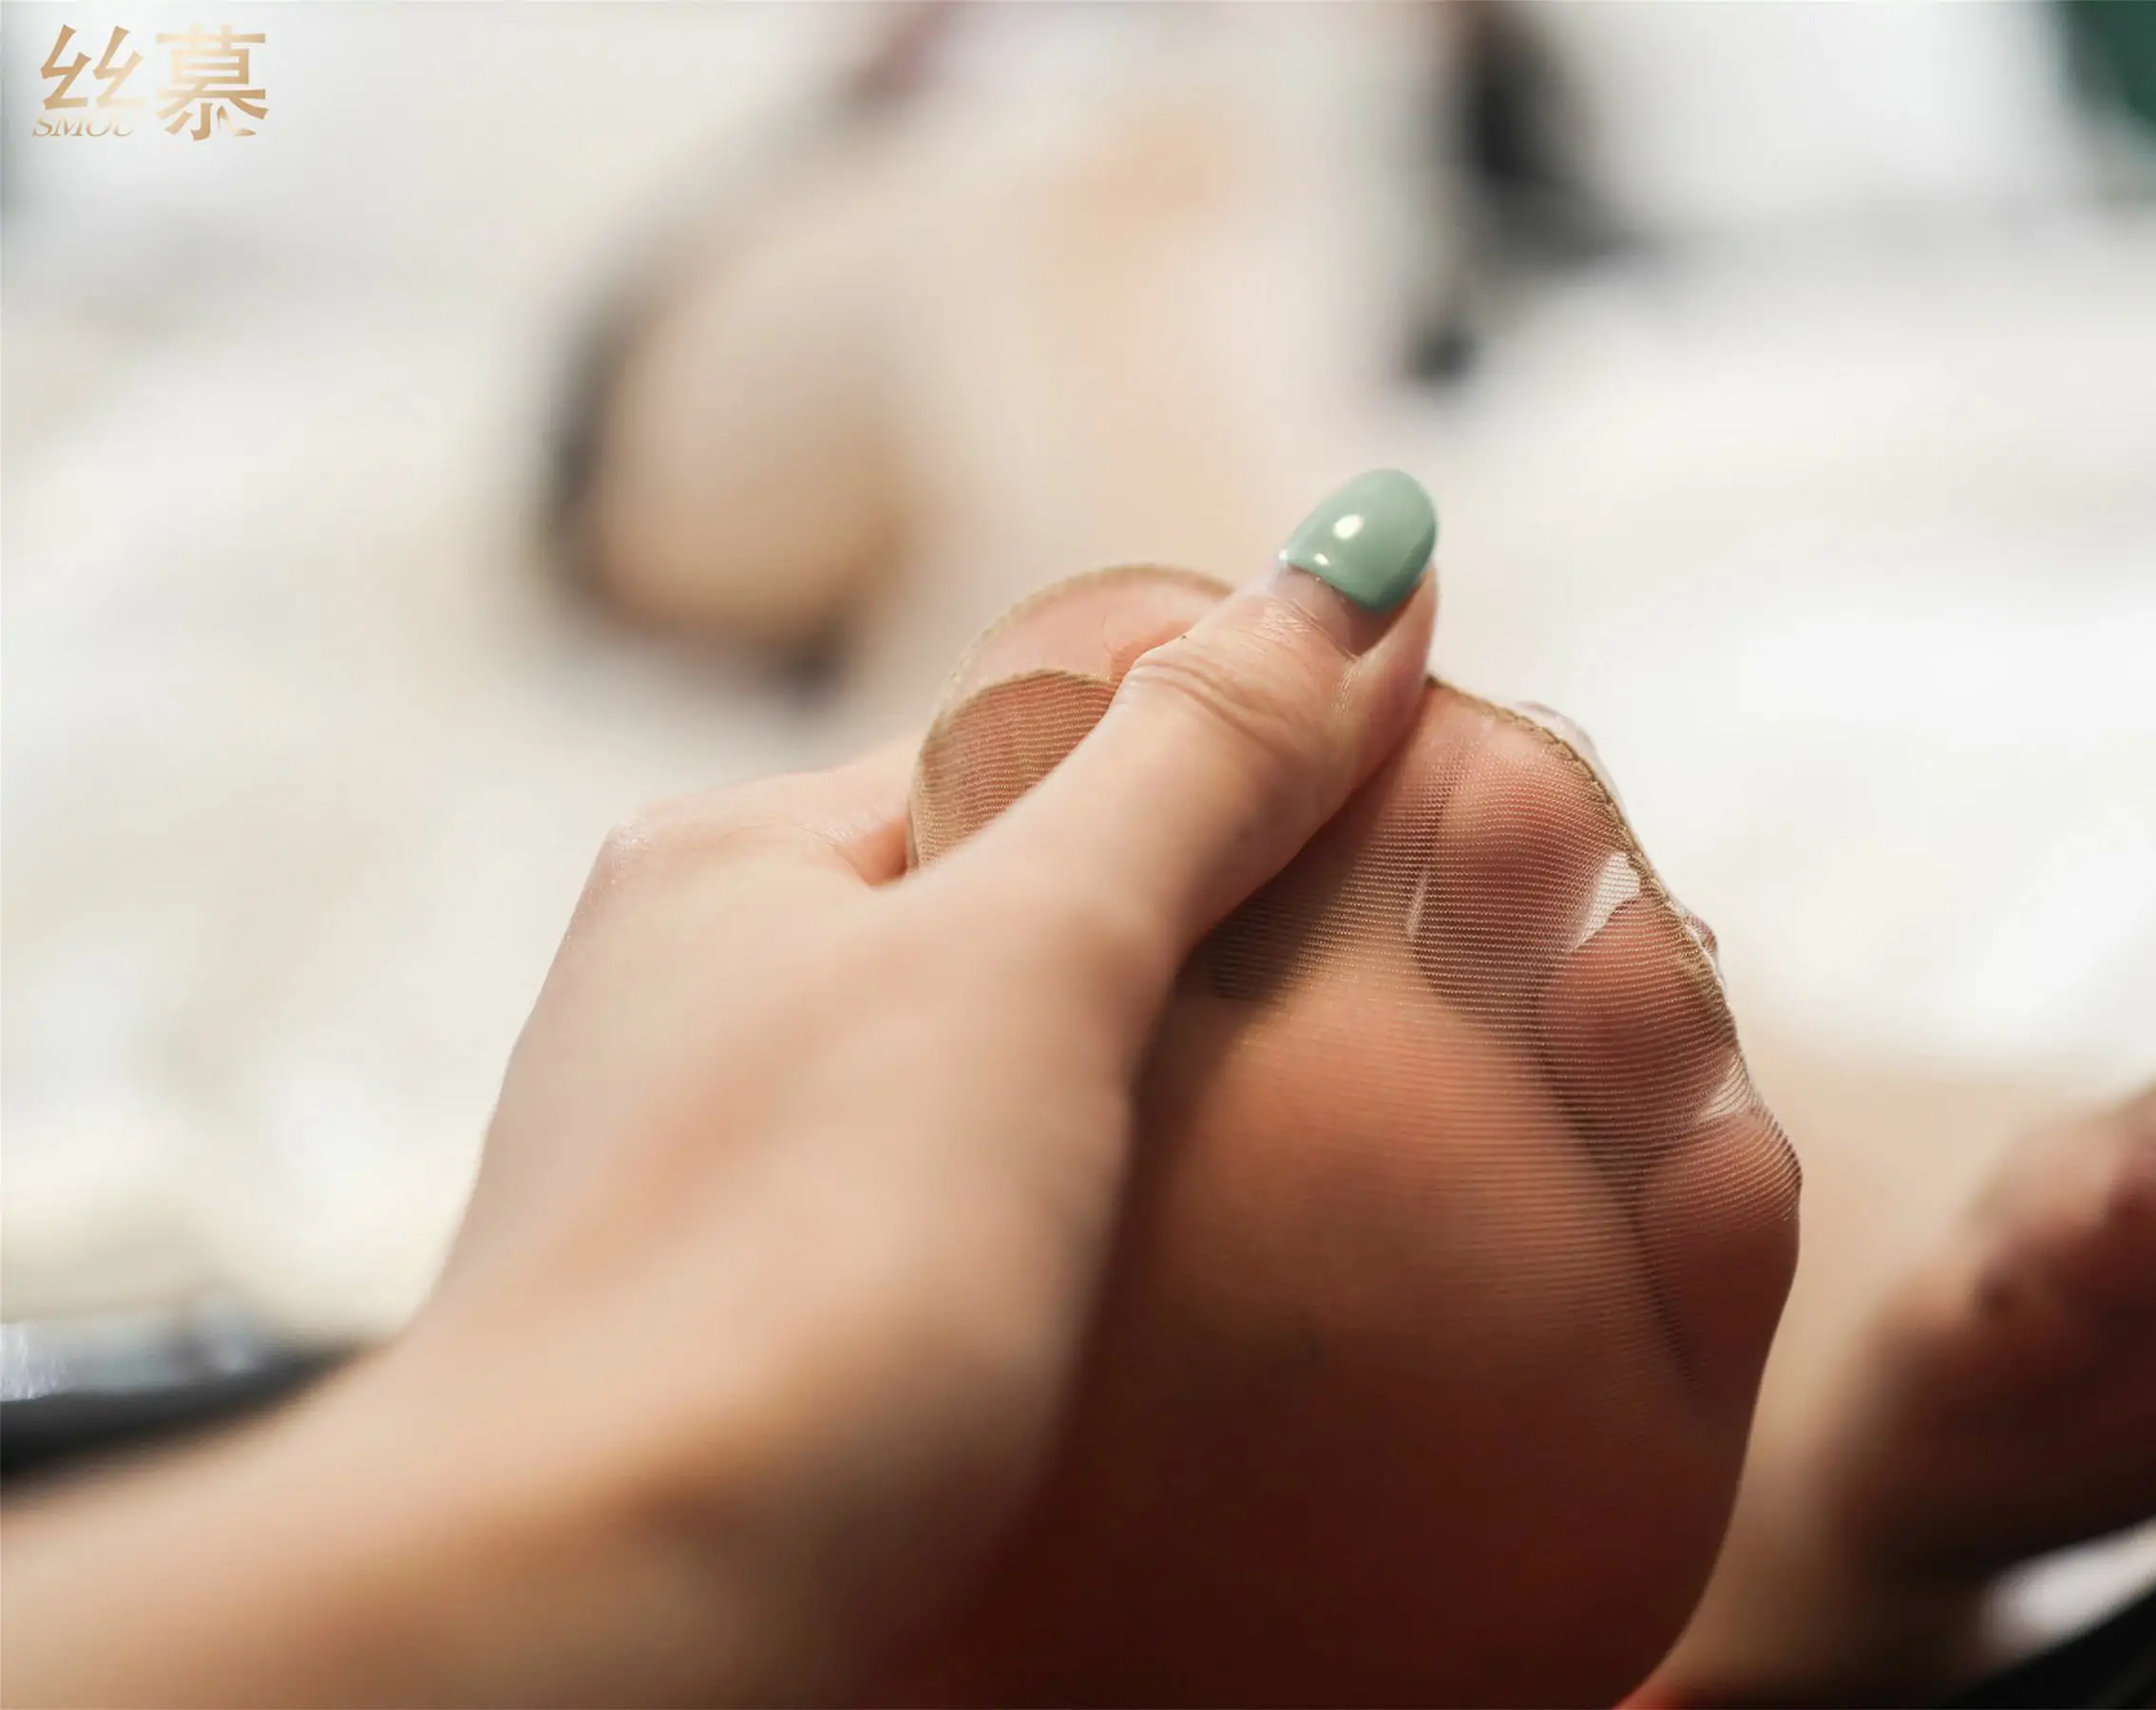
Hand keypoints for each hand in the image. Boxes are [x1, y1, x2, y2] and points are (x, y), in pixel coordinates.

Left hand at [3, 536, 1437, 1703]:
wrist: (599, 1621)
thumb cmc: (796, 1265)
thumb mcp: (1025, 965)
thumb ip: (1194, 758)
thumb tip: (1369, 544)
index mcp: (750, 855)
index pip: (1057, 727)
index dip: (1259, 746)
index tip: (1450, 803)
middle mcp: (717, 990)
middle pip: (1046, 901)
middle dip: (1241, 920)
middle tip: (1449, 976)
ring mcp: (738, 1170)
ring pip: (1029, 1073)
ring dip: (1194, 1082)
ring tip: (1376, 1134)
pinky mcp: (776, 1334)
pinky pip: (996, 1220)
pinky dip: (1122, 1219)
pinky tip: (1216, 1275)